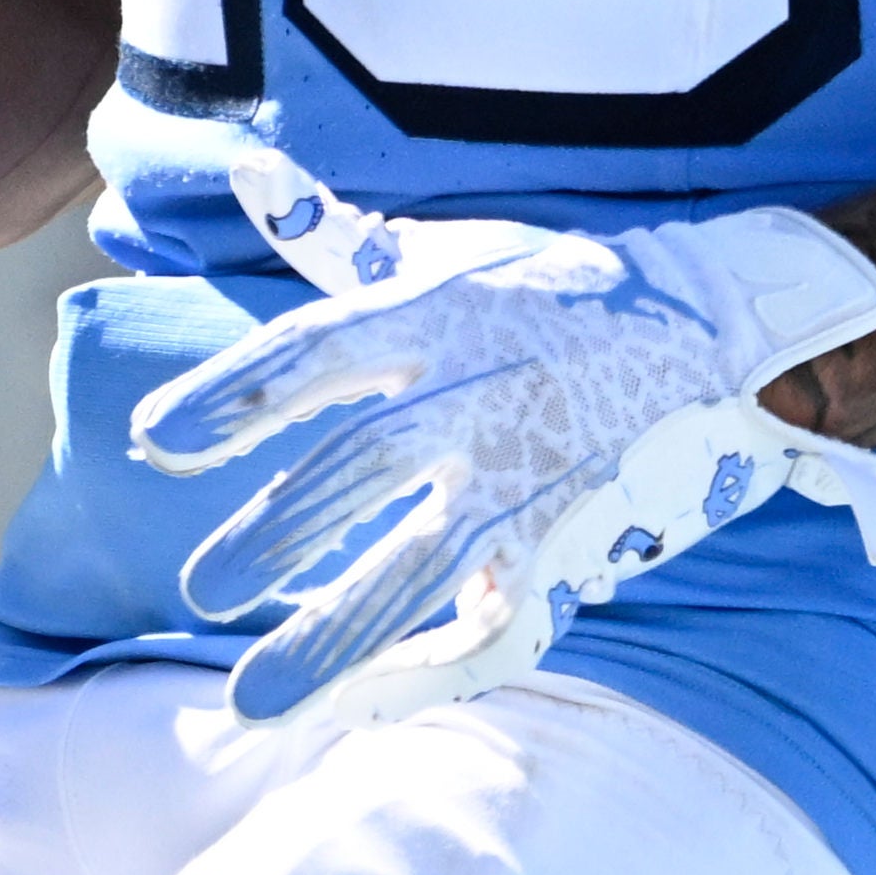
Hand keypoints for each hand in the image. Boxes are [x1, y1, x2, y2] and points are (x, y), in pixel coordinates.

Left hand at [127, 144, 875, 733]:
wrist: (720, 329)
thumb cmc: (559, 292)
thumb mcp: (450, 252)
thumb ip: (335, 234)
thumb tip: (246, 171)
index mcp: (441, 312)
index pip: (320, 351)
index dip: (237, 396)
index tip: (156, 439)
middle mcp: (483, 393)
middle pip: (364, 466)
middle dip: (279, 530)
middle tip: (202, 586)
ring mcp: (531, 477)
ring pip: (427, 565)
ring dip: (337, 633)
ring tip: (253, 695)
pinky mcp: (571, 544)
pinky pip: (495, 626)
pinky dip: (429, 673)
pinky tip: (360, 702)